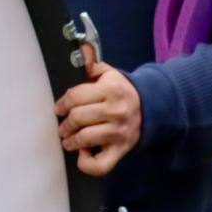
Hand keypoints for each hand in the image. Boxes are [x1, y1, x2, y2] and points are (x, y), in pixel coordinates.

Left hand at [56, 55, 141, 177]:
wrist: (152, 108)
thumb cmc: (121, 92)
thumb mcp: (108, 74)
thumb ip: (90, 63)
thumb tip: (80, 47)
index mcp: (111, 90)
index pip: (75, 97)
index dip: (62, 103)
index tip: (59, 108)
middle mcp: (116, 111)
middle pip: (77, 118)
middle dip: (65, 123)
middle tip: (63, 125)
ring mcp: (119, 132)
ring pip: (85, 138)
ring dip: (71, 141)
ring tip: (68, 139)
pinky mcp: (122, 149)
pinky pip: (100, 165)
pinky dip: (86, 162)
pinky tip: (83, 153)